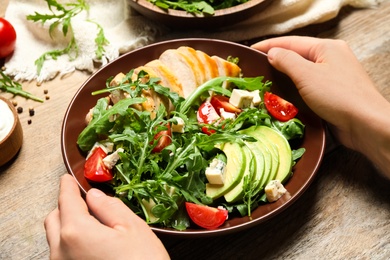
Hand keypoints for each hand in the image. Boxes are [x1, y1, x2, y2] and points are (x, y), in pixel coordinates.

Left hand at [44, 174, 169, 259]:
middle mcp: (61, 252)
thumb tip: (95, 196)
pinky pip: (62, 254)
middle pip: (54, 219)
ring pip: (55, 238)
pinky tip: (91, 242)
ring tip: (91, 222)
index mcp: (76, 233)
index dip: (67, 186)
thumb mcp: (132, 228)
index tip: (67, 179)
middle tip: (83, 199)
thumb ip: (110, 207)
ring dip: (67, 224)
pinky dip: (70, 242)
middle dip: (65, 205)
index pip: (66, 201)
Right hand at [252, 36, 389, 176]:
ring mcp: (333, 77)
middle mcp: (331, 59)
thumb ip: (287, 61)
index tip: (250, 51)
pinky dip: (294, 90)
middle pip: (297, 56)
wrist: (365, 124)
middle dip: (276, 62)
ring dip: (284, 77)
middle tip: (255, 68)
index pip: (291, 42)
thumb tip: (272, 53)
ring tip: (264, 82)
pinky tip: (282, 96)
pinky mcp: (332, 94)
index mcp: (327, 48)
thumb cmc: (338, 96)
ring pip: (302, 73)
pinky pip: (308, 87)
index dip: (269, 45)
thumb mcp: (307, 75)